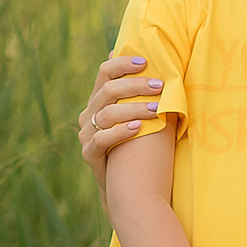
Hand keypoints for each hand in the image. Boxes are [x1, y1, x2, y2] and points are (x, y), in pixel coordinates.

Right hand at [76, 55, 164, 181]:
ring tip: (156, 109)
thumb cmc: (138, 145)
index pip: (105, 73)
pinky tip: (137, 128)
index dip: (122, 63)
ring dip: (134, 108)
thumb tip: (158, 65)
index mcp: (99, 99)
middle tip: (160, 87)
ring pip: (106, 114)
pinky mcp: (89, 153)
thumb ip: (142, 95)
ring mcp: (86, 133)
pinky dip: (120, 132)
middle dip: (136, 86)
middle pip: (108, 91)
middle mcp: (89, 113)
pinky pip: (101, 139)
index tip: (145, 61)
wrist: (126, 185)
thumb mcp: (139, 116)